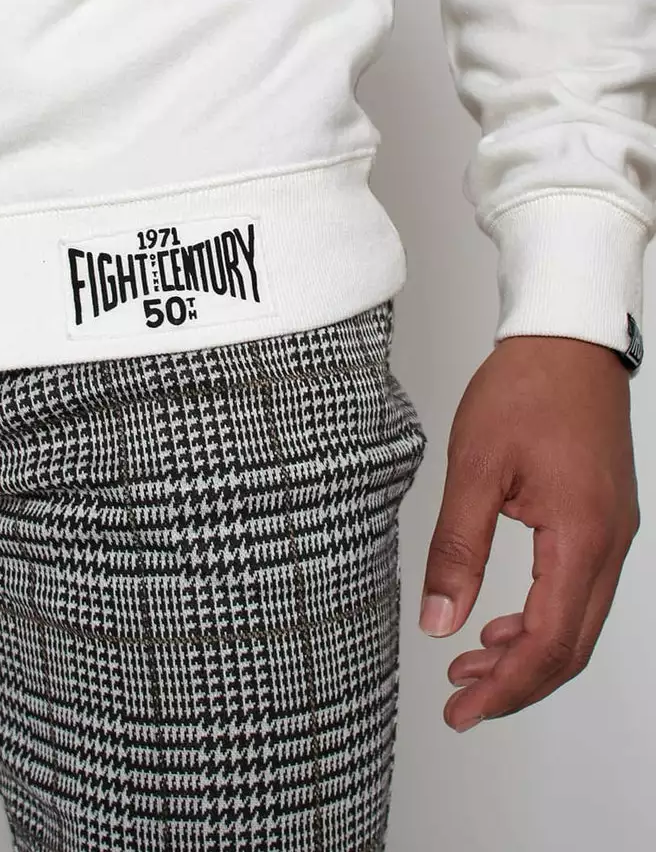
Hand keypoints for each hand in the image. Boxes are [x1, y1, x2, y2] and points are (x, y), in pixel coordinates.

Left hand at [419, 335, 639, 732]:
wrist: (566, 342)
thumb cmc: (524, 391)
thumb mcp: (474, 468)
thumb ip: (457, 548)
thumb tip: (440, 620)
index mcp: (580, 537)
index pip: (546, 644)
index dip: (502, 688)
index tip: (459, 709)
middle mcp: (609, 545)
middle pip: (569, 648)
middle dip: (515, 684)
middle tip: (461, 701)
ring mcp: (613, 533)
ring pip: (577, 624)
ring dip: (527, 654)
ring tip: (471, 664)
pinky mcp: (604, 519)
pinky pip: (579, 591)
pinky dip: (541, 619)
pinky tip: (502, 620)